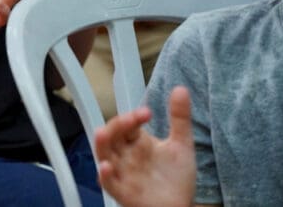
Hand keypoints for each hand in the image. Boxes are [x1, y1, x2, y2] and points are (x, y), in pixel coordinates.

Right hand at [95, 86, 195, 206]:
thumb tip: (181, 90)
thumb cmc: (175, 179)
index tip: (147, 113)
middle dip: (117, 125)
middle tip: (130, 119)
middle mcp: (125, 155)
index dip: (134, 116)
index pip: (128, 123)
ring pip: (104, 155)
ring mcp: (122, 173)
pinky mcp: (122, 192)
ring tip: (102, 133)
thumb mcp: (181, 146)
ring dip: (101, 144)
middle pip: (112, 135)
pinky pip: (109, 183)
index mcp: (136, 142)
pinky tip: (106, 167)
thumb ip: (179, 119)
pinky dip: (105, 175)